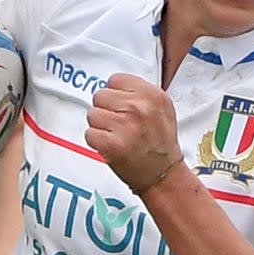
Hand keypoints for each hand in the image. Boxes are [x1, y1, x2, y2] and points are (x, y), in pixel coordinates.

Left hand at [84, 73, 182, 193]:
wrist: (164, 174)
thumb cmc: (161, 144)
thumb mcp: (162, 108)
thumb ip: (139, 93)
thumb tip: (114, 85)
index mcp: (152, 95)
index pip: (115, 80)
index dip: (115, 94)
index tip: (120, 105)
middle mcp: (138, 108)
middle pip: (100, 95)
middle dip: (106, 110)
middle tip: (119, 124)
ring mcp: (124, 125)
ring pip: (92, 114)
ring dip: (100, 126)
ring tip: (116, 135)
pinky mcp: (112, 144)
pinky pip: (89, 133)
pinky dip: (96, 141)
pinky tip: (111, 145)